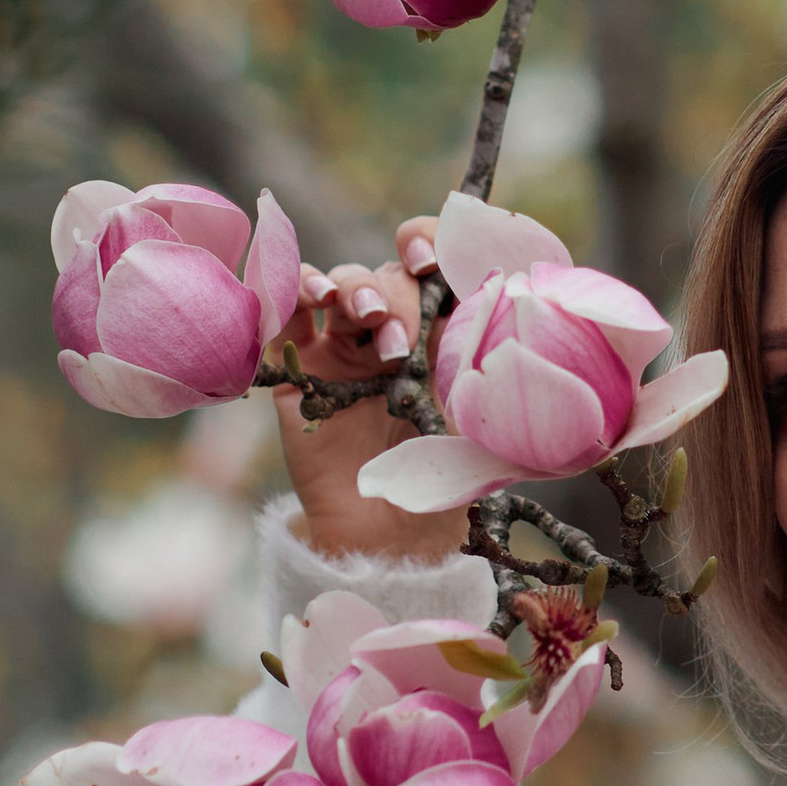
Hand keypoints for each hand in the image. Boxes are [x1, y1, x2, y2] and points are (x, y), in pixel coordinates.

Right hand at [275, 217, 471, 564]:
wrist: (391, 542)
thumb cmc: (446, 486)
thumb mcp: (479, 421)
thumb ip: (485, 368)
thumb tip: (503, 301)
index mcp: (439, 334)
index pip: (434, 264)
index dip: (430, 243)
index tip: (432, 259)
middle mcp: (390, 332)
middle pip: (386, 275)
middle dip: (395, 293)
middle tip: (399, 340)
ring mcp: (341, 349)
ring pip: (338, 284)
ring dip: (352, 287)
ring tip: (367, 318)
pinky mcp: (297, 373)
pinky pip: (284, 317)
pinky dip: (292, 293)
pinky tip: (312, 300)